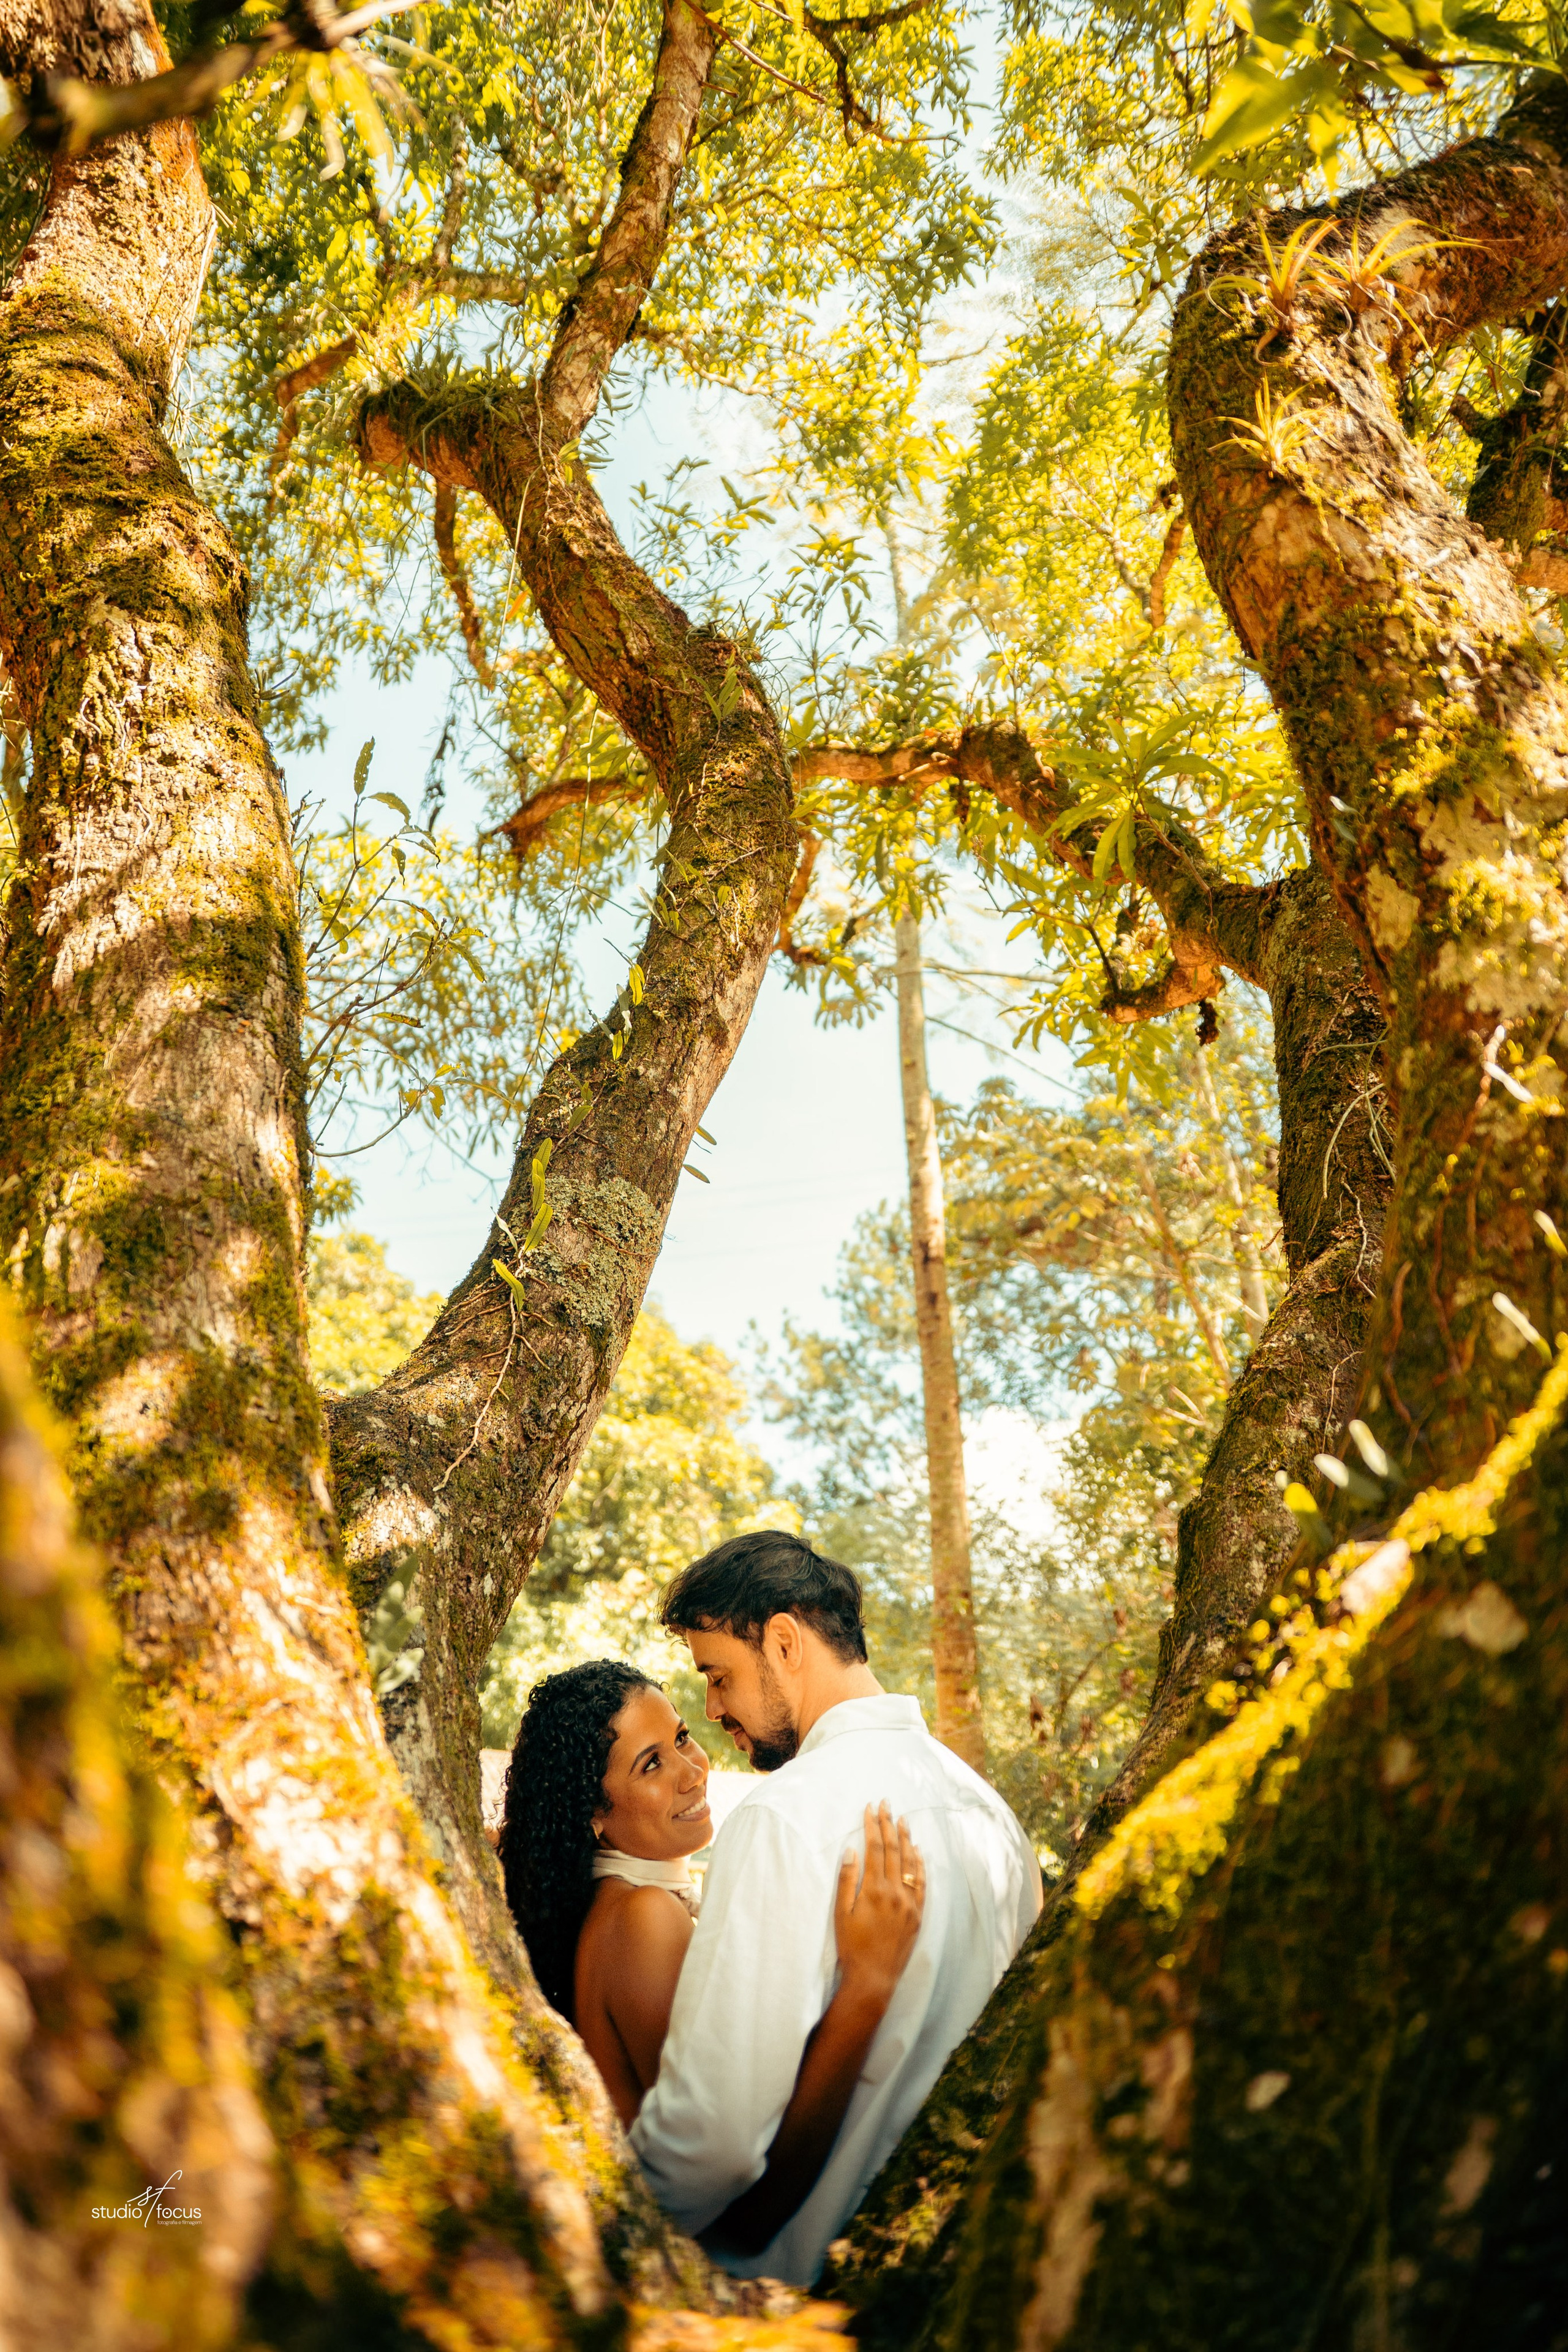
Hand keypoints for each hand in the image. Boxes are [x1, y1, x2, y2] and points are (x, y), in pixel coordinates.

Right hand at [833, 1801, 924, 2002]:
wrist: (874, 1978)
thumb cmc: (851, 1946)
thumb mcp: (841, 1914)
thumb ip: (847, 1880)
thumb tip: (851, 1850)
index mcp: (874, 1890)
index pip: (875, 1848)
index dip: (873, 1826)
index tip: (870, 1807)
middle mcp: (895, 1892)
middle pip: (893, 1850)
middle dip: (889, 1824)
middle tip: (887, 1804)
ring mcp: (909, 1903)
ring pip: (910, 1863)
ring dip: (906, 1839)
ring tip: (903, 1820)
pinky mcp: (917, 1915)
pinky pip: (922, 1883)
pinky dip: (920, 1865)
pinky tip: (918, 1852)